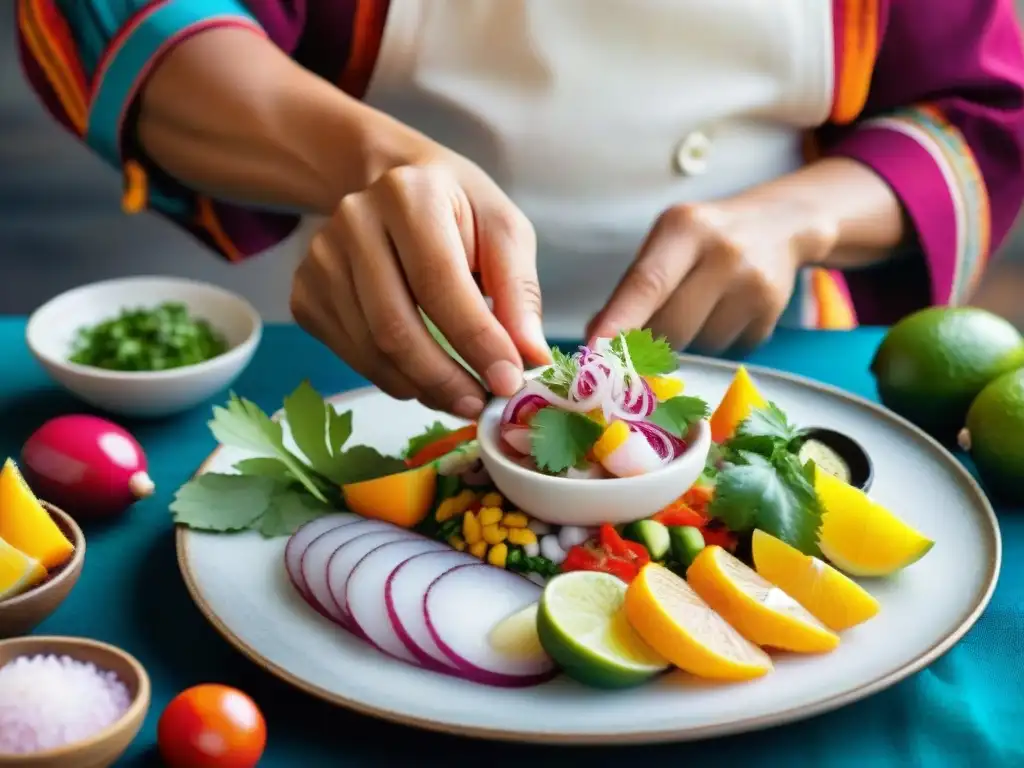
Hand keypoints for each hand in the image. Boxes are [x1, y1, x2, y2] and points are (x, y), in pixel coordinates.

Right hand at [290, 135, 550, 418]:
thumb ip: (519, 292)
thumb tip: (530, 357)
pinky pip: (350, 355)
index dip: (475, 340)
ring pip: (370, 350)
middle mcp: (354, 222)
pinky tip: (423, 377)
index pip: (439, 283)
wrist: (390, 184)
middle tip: (480, 404)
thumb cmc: (457, 210)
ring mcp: (321, 260)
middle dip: (444, 379)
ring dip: (421, 388)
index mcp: (409, 195)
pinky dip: (393, 379)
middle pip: (394, 326)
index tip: (507, 382)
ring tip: (459, 397)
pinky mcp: (305, 293)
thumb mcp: (503, 232)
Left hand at [587, 196, 837, 353]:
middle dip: (649, 342)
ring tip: (700, 306)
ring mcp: (753, 283)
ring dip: (688, 341)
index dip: (618, 321)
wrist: (778, 224)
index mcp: (684, 227)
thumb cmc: (706, 238)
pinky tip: (725, 311)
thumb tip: (598, 338)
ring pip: (699, 345)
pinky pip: (727, 350)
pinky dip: (716, 342)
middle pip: (671, 326)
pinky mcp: (772, 311)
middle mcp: (723, 252)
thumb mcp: (667, 244)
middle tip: (643, 337)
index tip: (595, 350)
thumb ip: (633, 288)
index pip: (646, 283)